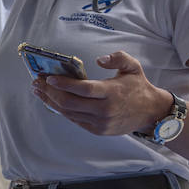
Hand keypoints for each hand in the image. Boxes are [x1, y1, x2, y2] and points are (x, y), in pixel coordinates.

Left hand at [32, 51, 171, 135]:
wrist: (151, 113)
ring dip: (51, 101)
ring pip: (68, 113)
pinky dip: (61, 110)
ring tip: (39, 91)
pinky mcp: (97, 130)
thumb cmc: (138, 87)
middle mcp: (104, 110)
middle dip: (50, 92)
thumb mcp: (133, 67)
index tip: (48, 77)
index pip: (83, 88)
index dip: (63, 84)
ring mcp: (100, 122)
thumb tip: (99, 59)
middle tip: (37, 82)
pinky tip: (52, 101)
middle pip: (69, 103)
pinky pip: (74, 120)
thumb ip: (118, 58)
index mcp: (112, 92)